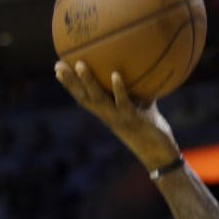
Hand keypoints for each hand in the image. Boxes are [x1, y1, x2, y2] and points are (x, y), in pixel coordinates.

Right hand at [54, 60, 179, 170]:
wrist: (159, 153)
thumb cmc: (151, 127)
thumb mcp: (141, 105)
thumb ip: (137, 89)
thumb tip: (140, 65)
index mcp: (106, 113)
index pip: (83, 97)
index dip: (69, 84)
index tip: (58, 68)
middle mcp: (108, 116)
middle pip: (83, 98)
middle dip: (70, 82)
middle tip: (58, 65)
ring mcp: (119, 118)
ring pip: (99, 99)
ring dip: (88, 82)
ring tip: (80, 64)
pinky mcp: (134, 120)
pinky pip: (124, 103)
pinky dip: (118, 89)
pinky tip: (115, 74)